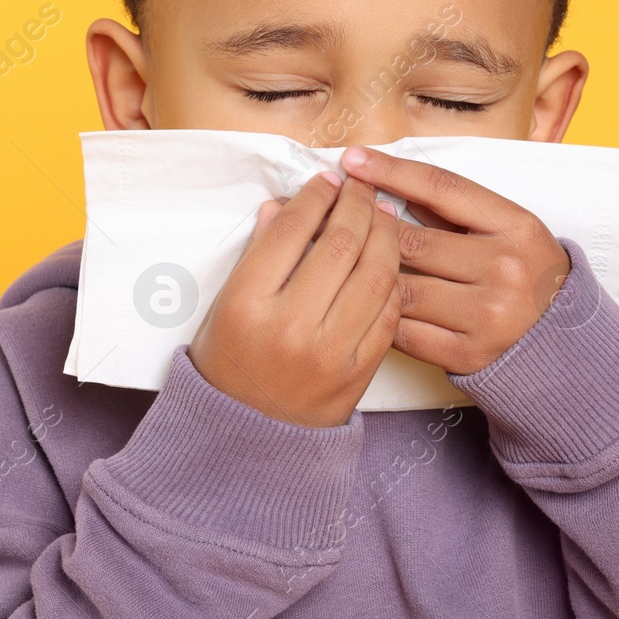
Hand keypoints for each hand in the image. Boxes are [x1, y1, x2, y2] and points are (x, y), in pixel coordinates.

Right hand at [188, 172, 401, 427]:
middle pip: (340, 245)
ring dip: (386, 236)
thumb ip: (257, 253)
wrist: (248, 438)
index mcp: (247, 304)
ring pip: (375, 275)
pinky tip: (389, 261)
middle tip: (362, 188)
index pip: (291, 231)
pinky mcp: (359, 374)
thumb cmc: (230, 363)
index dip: (315, 196)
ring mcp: (329, 353)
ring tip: (384, 214)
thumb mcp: (226, 305)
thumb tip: (285, 204)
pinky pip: (389, 313)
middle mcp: (290, 327)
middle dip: (357, 205)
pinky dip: (393, 280)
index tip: (327, 180)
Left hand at [340, 145, 570, 375]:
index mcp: (516, 226)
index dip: (391, 171)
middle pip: (412, 241)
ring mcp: (487, 315)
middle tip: (336, 220)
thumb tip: (389, 185)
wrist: (563, 340)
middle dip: (368, 229)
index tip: (354, 161)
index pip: (442, 188)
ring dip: (369, 275)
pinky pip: (404, 331)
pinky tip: (368, 304)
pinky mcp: (468, 354)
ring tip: (346, 265)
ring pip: (401, 288)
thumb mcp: (506, 228)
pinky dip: (381, 315)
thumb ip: (452, 209)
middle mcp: (504, 268)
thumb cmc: (527, 273)